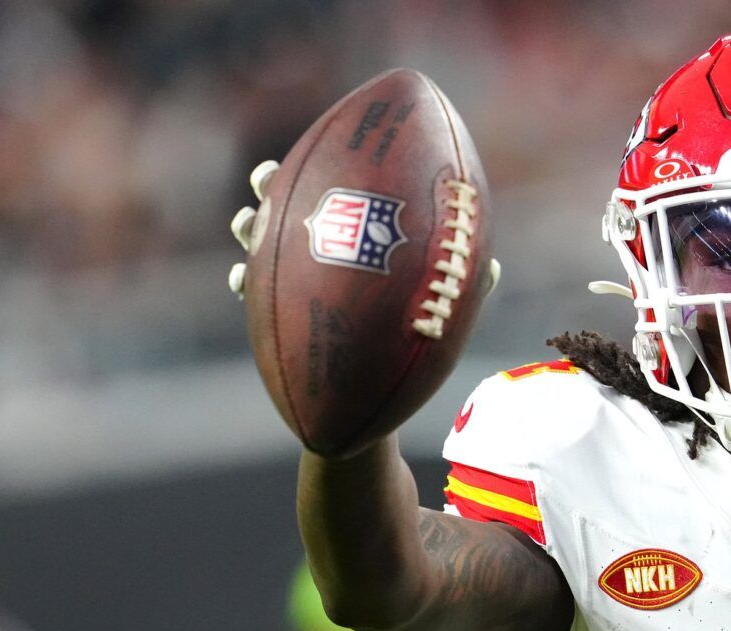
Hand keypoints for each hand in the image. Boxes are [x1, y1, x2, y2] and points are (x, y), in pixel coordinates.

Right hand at [226, 161, 500, 300]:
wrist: (380, 377)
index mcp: (357, 224)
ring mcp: (290, 270)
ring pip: (255, 236)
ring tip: (245, 225)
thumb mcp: (443, 298)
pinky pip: (249, 286)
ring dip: (246, 225)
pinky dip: (240, 277)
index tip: (331, 153)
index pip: (336, 184)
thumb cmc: (414, 326)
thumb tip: (491, 268)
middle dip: (271, 185)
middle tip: (269, 182)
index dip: (335, 165)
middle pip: (287, 198)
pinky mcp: (272, 305)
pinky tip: (239, 279)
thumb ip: (463, 279)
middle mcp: (319, 240)